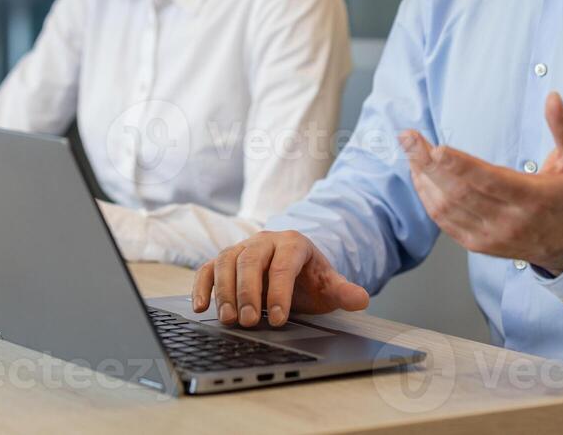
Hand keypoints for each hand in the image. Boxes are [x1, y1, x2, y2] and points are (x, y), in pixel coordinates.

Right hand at [191, 230, 369, 327]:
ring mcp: (242, 248)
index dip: (279, 291)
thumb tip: (361, 298)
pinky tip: (201, 307)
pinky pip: (208, 268)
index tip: (277, 319)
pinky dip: (202, 285)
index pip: (283, 264)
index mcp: (293, 243)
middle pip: (250, 259)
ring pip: (226, 261)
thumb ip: (343, 292)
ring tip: (227, 319)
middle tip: (248, 321)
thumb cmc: (311, 278)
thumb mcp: (329, 286)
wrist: (296, 268)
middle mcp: (264, 240)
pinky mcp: (225, 260)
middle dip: (247, 291)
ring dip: (224, 290)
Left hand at [400, 91, 562, 275]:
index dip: (461, 165)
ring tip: (410, 150)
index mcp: (533, 198)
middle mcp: (510, 221)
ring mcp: (491, 236)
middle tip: (407, 138)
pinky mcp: (478, 244)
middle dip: (429, 164)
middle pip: (460, 193)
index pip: (490, 182)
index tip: (436, 147)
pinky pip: (444, 221)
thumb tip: (553, 98)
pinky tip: (419, 174)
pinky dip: (427, 196)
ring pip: (447, 208)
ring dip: (424, 177)